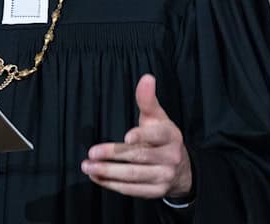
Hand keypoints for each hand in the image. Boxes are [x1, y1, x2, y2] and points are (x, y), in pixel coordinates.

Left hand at [81, 74, 192, 198]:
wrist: (181, 169)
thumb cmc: (162, 137)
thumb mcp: (157, 117)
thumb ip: (147, 99)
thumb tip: (146, 78)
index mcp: (170, 136)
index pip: (157, 136)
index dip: (142, 136)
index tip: (126, 136)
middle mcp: (170, 157)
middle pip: (140, 156)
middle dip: (113, 155)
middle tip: (91, 153)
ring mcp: (164, 176)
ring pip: (134, 175)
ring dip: (108, 172)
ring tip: (88, 166)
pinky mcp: (156, 191)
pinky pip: (132, 190)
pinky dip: (112, 184)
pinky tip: (97, 177)